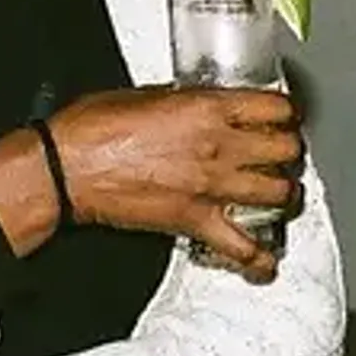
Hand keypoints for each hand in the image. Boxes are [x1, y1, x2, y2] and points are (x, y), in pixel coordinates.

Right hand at [48, 88, 301, 278]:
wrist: (67, 168)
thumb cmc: (93, 129)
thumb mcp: (147, 94)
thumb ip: (186, 101)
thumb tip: (202, 106)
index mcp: (207, 108)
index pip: (274, 108)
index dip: (285, 112)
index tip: (284, 117)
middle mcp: (218, 146)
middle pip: (285, 150)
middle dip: (288, 152)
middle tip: (282, 155)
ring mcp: (211, 186)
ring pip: (278, 194)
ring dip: (284, 195)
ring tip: (280, 195)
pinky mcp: (195, 222)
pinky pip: (242, 247)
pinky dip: (259, 258)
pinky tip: (266, 261)